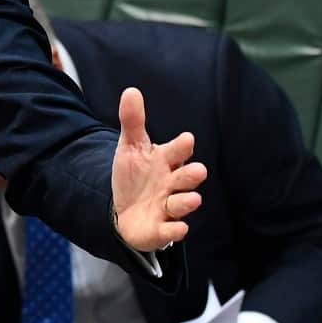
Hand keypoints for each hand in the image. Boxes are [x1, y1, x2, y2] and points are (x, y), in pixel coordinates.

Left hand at [112, 87, 207, 250]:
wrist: (125, 210)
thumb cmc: (134, 175)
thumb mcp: (130, 147)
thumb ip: (132, 122)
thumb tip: (131, 90)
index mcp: (165, 162)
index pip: (176, 152)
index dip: (180, 147)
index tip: (185, 140)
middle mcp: (171, 184)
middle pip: (185, 178)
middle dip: (191, 175)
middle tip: (197, 170)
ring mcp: (168, 207)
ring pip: (182, 204)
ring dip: (187, 202)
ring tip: (190, 198)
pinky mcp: (161, 229)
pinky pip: (171, 232)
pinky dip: (175, 231)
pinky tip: (178, 228)